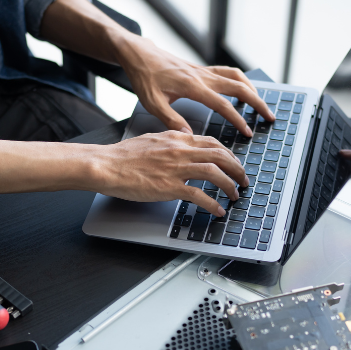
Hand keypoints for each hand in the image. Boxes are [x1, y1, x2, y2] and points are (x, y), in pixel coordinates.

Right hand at [90, 131, 248, 215]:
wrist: (107, 165)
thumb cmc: (123, 156)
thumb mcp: (152, 139)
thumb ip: (171, 141)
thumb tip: (183, 141)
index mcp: (177, 138)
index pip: (212, 143)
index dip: (228, 154)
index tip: (234, 163)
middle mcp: (180, 150)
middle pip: (220, 156)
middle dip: (237, 169)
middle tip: (243, 180)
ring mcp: (176, 168)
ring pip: (214, 172)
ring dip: (229, 185)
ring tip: (235, 195)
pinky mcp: (169, 186)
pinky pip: (199, 195)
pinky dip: (212, 204)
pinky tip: (218, 210)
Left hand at [116, 37, 274, 136]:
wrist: (139, 54)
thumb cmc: (143, 77)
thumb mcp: (152, 103)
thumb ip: (171, 120)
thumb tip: (190, 136)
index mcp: (192, 86)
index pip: (222, 104)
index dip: (238, 119)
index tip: (248, 131)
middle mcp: (202, 76)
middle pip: (239, 87)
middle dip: (258, 103)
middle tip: (269, 117)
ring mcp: (204, 70)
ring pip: (237, 77)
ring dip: (253, 90)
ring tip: (261, 105)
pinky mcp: (202, 68)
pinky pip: (229, 72)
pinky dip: (241, 81)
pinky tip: (243, 91)